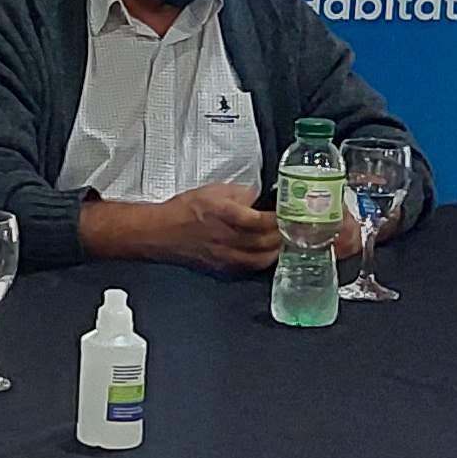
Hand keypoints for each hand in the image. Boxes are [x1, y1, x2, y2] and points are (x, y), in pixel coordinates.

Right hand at [130, 183, 281, 273]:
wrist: (162, 232)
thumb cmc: (186, 209)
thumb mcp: (215, 190)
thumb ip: (242, 193)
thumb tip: (259, 198)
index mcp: (229, 215)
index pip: (266, 220)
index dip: (282, 217)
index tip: (291, 212)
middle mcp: (230, 238)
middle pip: (269, 241)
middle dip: (284, 234)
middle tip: (294, 227)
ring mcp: (227, 256)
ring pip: (263, 258)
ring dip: (278, 250)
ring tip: (285, 240)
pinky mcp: (223, 267)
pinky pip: (251, 266)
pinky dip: (263, 260)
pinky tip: (268, 253)